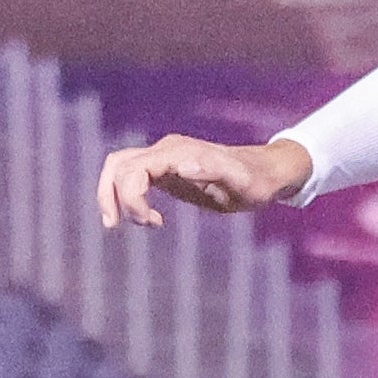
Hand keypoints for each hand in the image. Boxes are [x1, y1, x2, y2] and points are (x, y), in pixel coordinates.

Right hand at [96, 135, 311, 226]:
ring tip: (120, 223)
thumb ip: (213, 170)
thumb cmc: (256, 182)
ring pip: (119, 167)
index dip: (130, 198)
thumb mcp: (241, 182)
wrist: (265, 173)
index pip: (133, 169)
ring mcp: (164, 157)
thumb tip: (181, 166)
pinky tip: (147, 217)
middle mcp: (167, 150)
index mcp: (179, 153)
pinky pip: (131, 175)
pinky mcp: (165, 168)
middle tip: (124, 226)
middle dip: (112, 197)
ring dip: (111, 194)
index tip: (151, 223)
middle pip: (117, 165)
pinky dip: (126, 195)